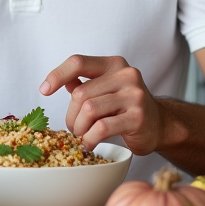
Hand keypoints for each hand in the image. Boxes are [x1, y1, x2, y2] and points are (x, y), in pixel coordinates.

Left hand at [39, 55, 163, 154]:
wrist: (159, 124)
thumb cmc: (126, 107)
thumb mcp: (106, 89)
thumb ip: (85, 83)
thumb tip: (62, 81)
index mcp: (114, 64)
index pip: (78, 62)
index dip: (57, 75)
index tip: (44, 91)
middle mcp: (126, 75)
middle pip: (80, 93)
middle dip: (71, 116)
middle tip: (73, 129)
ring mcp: (134, 95)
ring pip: (89, 110)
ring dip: (79, 129)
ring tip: (82, 136)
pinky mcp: (137, 117)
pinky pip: (102, 128)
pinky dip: (90, 139)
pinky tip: (90, 143)